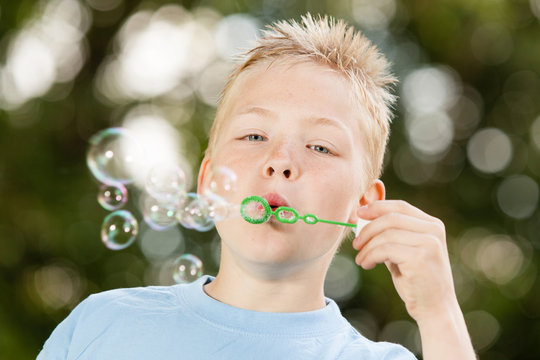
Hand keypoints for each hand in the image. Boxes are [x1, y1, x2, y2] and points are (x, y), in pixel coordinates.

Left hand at [352, 199, 456, 322]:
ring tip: (361, 259)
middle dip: (367, 229)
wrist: (434, 309)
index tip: (358, 214)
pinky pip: (385, 249)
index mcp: (432, 224)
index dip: (376, 207)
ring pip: (386, 234)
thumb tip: (363, 216)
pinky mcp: (420, 258)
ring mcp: (429, 243)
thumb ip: (391, 234)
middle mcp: (433, 230)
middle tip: (356, 244)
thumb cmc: (415, 280)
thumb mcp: (404, 250)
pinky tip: (366, 264)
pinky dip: (370, 256)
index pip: (400, 206)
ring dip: (367, 247)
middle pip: (390, 218)